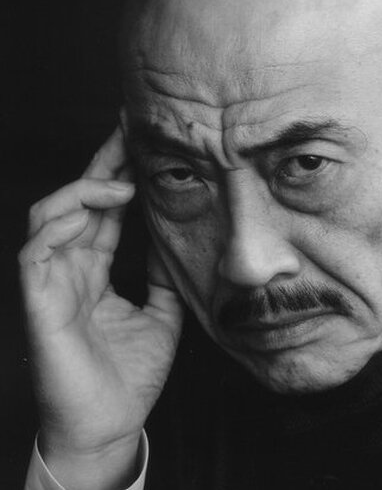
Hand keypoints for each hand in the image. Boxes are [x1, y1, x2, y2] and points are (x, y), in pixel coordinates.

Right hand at [19, 127, 183, 488]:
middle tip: (126, 131)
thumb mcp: (160, 316)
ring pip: (50, 217)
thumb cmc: (130, 374)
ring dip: (82, 191)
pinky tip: (87, 213)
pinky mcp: (37, 303)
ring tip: (120, 183)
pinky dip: (57, 226)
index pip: (105, 214)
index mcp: (96, 272)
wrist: (111, 424)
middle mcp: (71, 270)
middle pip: (80, 203)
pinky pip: (35, 252)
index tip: (143, 149)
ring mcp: (51, 284)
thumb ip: (161, 278)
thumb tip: (171, 243)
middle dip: (102, 165)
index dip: (120, 179)